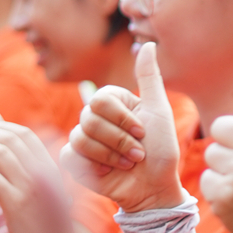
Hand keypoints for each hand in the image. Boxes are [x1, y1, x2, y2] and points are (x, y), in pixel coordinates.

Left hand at [0, 122, 73, 232]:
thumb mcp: (44, 195)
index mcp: (51, 168)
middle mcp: (45, 174)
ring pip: (1, 153)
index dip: (2, 126)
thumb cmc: (42, 226)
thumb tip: (12, 152)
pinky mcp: (17, 205)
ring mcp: (32, 188)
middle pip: (13, 138)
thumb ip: (33, 173)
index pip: (26, 134)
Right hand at [62, 42, 185, 212]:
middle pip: (90, 118)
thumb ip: (150, 78)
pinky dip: (96, 165)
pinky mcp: (75, 160)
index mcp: (114, 102)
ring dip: (112, 155)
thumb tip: (148, 44)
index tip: (143, 132)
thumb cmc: (161, 152)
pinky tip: (110, 172)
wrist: (155, 188)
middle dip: (120, 140)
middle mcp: (96, 117)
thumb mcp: (159, 112)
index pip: (101, 99)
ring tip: (128, 163)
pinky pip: (71, 154)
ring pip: (81, 137)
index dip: (123, 118)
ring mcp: (83, 138)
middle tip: (138, 152)